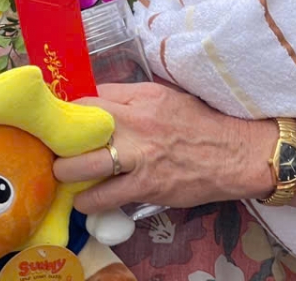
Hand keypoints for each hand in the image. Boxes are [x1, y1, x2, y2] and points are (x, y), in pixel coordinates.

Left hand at [54, 82, 273, 213]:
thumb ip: (136, 99)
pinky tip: (85, 200)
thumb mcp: (170, 97)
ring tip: (64, 174)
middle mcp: (138, 122)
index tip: (69, 118)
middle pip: (79, 125)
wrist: (235, 154)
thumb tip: (104, 104)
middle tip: (60, 147)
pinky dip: (87, 201)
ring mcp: (139, 156)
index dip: (76, 108)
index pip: (93, 95)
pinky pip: (102, 196)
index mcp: (144, 96)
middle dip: (63, 138)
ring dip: (66, 172)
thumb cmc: (204, 124)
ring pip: (81, 164)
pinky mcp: (145, 185)